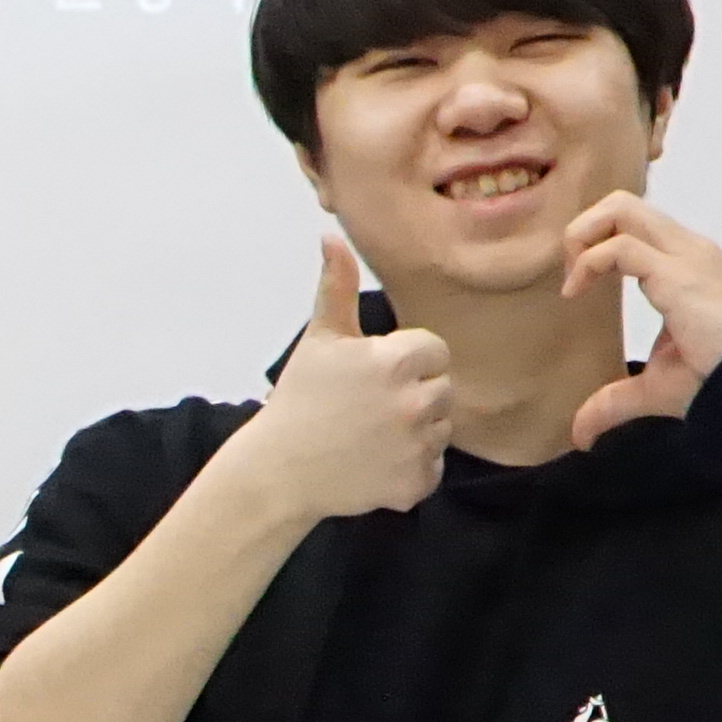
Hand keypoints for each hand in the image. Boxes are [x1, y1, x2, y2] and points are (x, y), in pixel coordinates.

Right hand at [226, 239, 453, 522]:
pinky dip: (409, 470)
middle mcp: (414, 402)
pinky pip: (432, 469)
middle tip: (370, 409)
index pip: (436, 351)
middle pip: (443, 391)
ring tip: (370, 436)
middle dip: (415, 396)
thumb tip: (332, 238)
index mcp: (395, 361)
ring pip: (440, 431)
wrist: (278, 470)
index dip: (408, 361)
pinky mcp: (414, 483)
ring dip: (415, 433)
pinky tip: (375, 463)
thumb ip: (337, 287)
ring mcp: (416, 446)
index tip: (374, 376)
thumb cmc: (299, 400)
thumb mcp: (319, 339)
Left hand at [560, 193, 721, 446]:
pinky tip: (577, 292)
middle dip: (583, 228)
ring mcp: (686, 256)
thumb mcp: (655, 388)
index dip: (596, 242)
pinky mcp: (679, 275)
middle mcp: (688, 249)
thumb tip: (582, 434)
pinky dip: (589, 262)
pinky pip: (619, 246)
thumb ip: (614, 401)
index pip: (634, 222)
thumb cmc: (720, 380)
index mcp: (686, 263)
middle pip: (623, 202)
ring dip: (582, 236)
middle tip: (571, 274)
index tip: (577, 286)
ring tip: (573, 280)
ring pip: (621, 207)